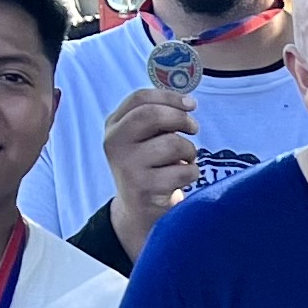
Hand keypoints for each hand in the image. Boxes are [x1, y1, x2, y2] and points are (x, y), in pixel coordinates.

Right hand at [101, 83, 199, 251]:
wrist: (139, 210)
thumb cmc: (149, 166)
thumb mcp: (143, 138)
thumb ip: (158, 117)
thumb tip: (188, 102)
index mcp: (113, 126)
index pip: (140, 99)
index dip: (169, 97)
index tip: (191, 104)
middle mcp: (115, 143)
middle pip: (153, 115)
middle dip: (181, 119)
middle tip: (193, 129)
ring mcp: (127, 166)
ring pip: (172, 143)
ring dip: (190, 150)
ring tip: (185, 159)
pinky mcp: (144, 189)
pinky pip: (183, 171)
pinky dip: (192, 172)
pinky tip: (183, 177)